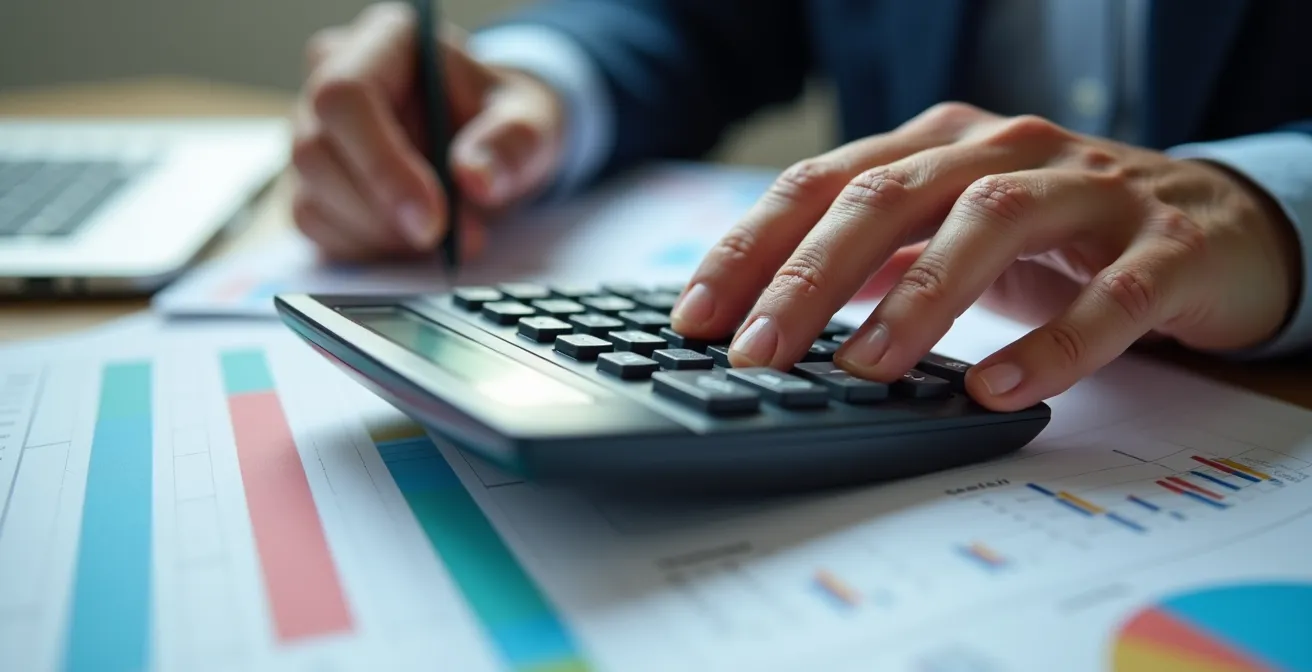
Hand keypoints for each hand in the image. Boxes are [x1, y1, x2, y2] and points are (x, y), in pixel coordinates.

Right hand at [291, 3, 566, 259]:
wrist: (494, 145)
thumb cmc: (505, 120)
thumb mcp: (532, 122)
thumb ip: (512, 143)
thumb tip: (475, 178)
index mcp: (384, 41)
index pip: (346, 96)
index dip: (382, 165)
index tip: (432, 220)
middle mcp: (332, 76)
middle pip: (317, 153)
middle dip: (388, 214)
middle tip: (460, 238)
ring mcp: (314, 130)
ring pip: (313, 199)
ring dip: (385, 237)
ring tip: (452, 235)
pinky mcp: (313, 182)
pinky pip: (320, 229)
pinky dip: (373, 248)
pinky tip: (416, 238)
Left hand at [672, 103, 1299, 410]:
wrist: (1214, 224)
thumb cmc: (1057, 233)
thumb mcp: (950, 231)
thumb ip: (873, 257)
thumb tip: (763, 316)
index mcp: (938, 145)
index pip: (823, 185)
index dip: (752, 247)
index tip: (695, 316)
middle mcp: (1004, 151)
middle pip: (887, 197)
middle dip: (808, 277)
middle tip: (755, 353)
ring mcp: (1088, 189)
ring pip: (988, 224)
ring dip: (917, 301)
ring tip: (861, 370)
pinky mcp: (1167, 245)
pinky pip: (1109, 296)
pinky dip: (1052, 344)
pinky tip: (995, 388)